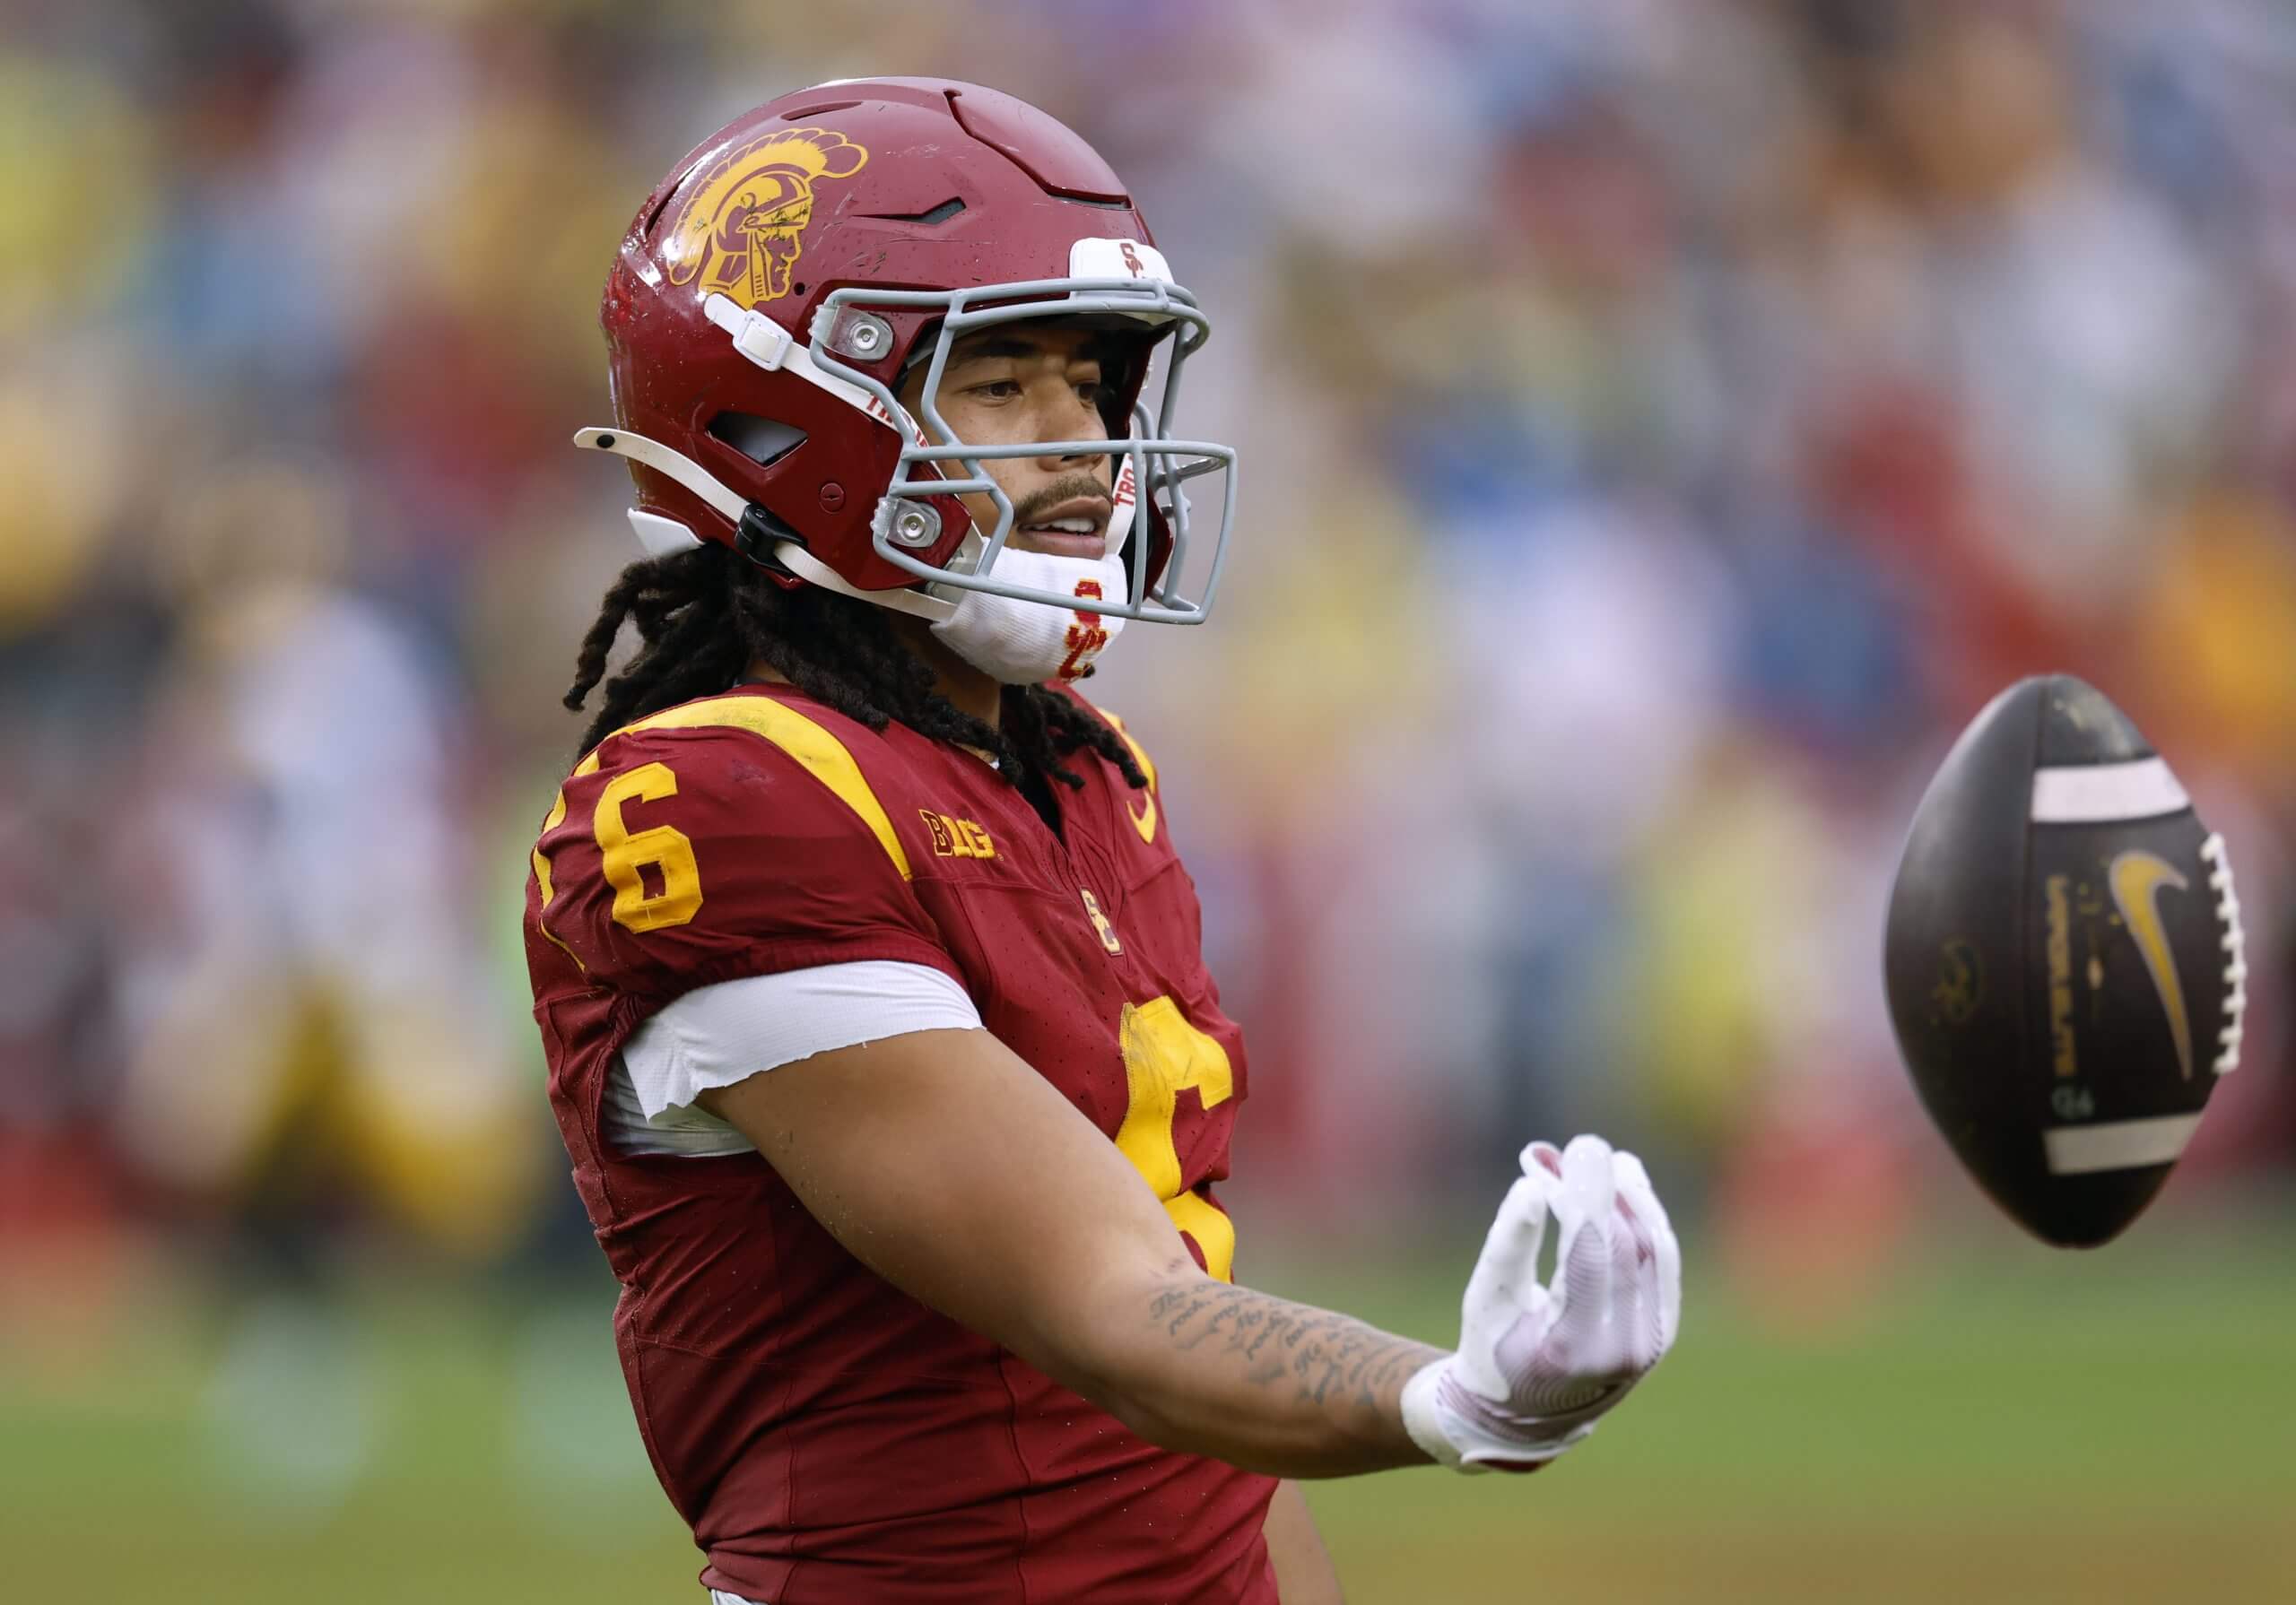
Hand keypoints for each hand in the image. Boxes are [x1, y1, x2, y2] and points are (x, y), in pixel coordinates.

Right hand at [1401, 1135, 1680, 1471]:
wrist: (1525, 1418)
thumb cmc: (1492, 1349)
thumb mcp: (1486, 1298)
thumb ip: (1510, 1242)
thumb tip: (1536, 1185)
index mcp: (1570, 1348)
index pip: (1590, 1254)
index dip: (1587, 1194)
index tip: (1578, 1149)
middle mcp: (1621, 1352)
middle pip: (1625, 1247)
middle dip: (1606, 1188)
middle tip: (1583, 1146)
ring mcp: (1649, 1346)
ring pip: (1653, 1252)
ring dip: (1633, 1198)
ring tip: (1610, 1159)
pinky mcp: (1661, 1334)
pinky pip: (1662, 1266)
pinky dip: (1648, 1222)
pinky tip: (1630, 1188)